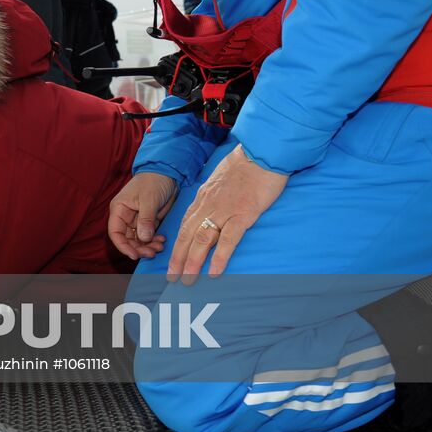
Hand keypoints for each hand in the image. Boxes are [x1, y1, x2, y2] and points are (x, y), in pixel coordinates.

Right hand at [107, 171, 176, 260]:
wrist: (167, 173)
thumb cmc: (153, 182)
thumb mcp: (149, 200)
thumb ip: (145, 220)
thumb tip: (143, 239)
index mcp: (119, 209)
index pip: (115, 232)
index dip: (123, 246)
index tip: (134, 255)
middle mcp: (126, 216)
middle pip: (127, 239)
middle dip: (139, 248)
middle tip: (152, 252)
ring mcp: (137, 220)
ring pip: (138, 240)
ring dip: (148, 246)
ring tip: (160, 247)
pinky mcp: (148, 221)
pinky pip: (148, 236)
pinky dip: (154, 241)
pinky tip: (162, 240)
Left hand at [167, 144, 286, 283]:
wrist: (260, 151)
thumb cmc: (245, 165)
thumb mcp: (221, 180)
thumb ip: (214, 196)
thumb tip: (212, 209)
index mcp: (203, 197)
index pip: (184, 224)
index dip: (176, 244)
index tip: (171, 260)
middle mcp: (208, 205)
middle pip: (187, 235)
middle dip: (177, 258)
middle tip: (171, 277)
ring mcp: (224, 210)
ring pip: (201, 239)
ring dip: (192, 261)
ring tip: (187, 279)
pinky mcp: (242, 214)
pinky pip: (228, 239)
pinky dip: (219, 257)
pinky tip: (214, 272)